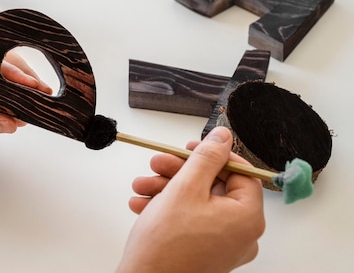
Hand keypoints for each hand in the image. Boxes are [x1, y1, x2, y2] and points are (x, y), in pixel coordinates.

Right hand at [116, 127, 264, 272]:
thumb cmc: (166, 244)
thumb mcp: (185, 187)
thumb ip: (206, 157)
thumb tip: (224, 137)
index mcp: (247, 217)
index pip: (241, 172)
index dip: (213, 155)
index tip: (190, 149)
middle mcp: (241, 234)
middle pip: (214, 186)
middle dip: (179, 172)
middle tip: (157, 163)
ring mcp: (223, 246)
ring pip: (198, 202)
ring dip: (167, 189)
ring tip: (141, 187)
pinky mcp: (205, 252)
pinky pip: (191, 220)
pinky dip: (168, 209)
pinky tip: (143, 204)